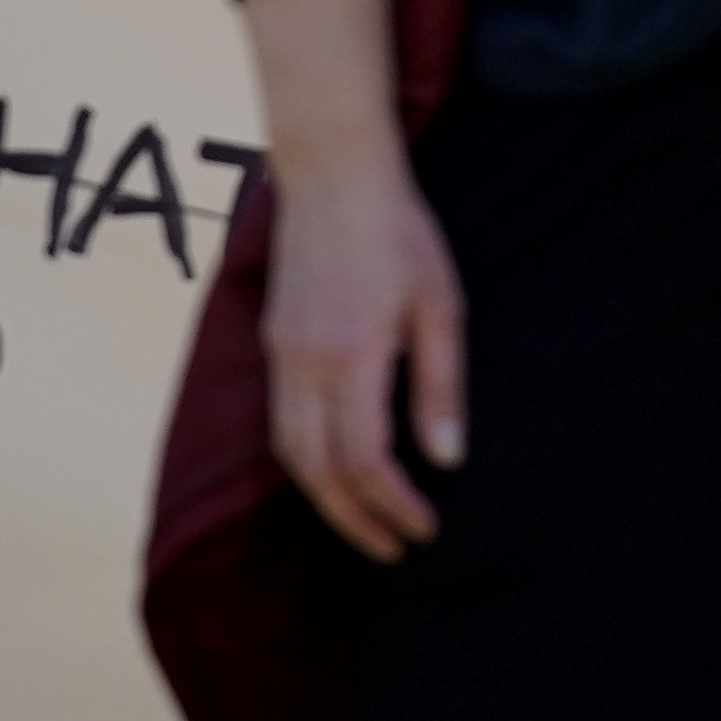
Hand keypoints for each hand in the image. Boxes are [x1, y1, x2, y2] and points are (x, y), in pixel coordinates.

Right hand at [262, 130, 465, 560]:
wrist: (332, 172)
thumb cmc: (398, 232)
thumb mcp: (439, 304)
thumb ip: (442, 385)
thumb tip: (446, 459)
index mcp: (352, 354)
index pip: (366, 459)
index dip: (395, 504)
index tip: (425, 528)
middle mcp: (306, 363)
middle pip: (318, 472)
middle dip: (355, 520)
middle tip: (394, 548)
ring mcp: (282, 354)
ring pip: (290, 453)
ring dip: (325, 499)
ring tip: (365, 522)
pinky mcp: (274, 343)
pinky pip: (282, 422)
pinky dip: (306, 462)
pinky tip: (336, 470)